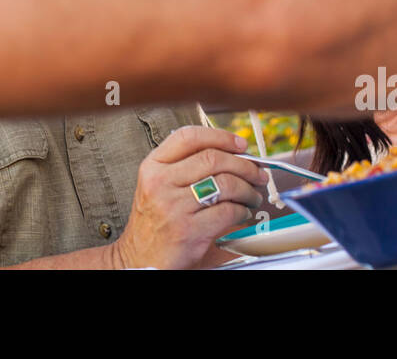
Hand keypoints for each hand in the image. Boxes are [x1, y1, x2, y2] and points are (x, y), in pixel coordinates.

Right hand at [110, 126, 268, 269]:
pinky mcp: (188, 230)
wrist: (140, 259)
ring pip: (225, 184)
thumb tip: (232, 154)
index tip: (240, 144)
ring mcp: (173, 206)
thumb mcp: (158, 186)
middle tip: (257, 173)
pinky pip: (228, 212)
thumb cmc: (154, 221)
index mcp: (153, 166)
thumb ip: (186, 167)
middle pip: (213, 158)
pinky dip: (242, 211)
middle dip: (244, 165)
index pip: (189, 137)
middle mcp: (160, 182)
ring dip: (248, 189)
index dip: (220, 136)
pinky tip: (242, 213)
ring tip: (252, 196)